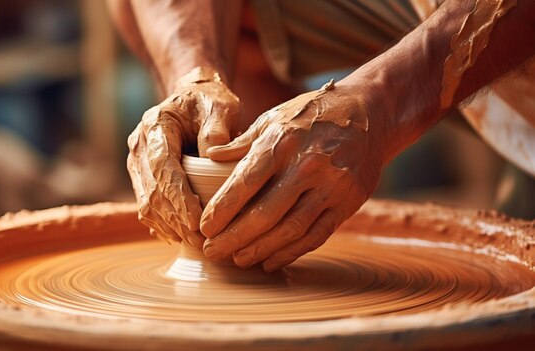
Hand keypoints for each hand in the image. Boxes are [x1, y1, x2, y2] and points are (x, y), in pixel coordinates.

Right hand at [127, 67, 240, 246]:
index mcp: (155, 125)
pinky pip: (147, 207)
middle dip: (176, 220)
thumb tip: (213, 155)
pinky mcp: (141, 178)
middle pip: (152, 191)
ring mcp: (137, 163)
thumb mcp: (220, 105)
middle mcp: (139, 146)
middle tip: (202, 242)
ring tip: (196, 244)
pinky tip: (182, 238)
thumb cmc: (209, 102)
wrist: (191, 99)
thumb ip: (217, 127)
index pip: (163, 167)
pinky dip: (164, 225)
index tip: (195, 220)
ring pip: (146, 204)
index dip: (177, 197)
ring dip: (170, 227)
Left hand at [200, 80, 387, 271]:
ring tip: (237, 259)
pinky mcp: (348, 203)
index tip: (204, 228)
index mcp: (283, 142)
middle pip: (265, 213)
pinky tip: (270, 261)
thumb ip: (242, 142)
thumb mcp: (274, 117)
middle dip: (234, 237)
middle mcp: (307, 166)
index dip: (222, 209)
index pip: (246, 182)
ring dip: (260, 249)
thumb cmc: (312, 114)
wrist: (370, 113)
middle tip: (212, 250)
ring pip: (291, 229)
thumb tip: (208, 157)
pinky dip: (291, 252)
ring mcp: (331, 186)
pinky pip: (316, 235)